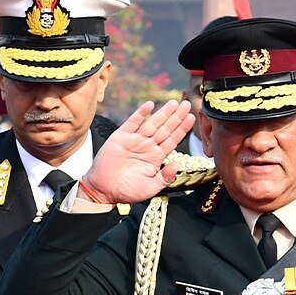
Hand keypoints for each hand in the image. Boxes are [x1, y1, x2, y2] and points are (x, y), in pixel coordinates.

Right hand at [81, 100, 195, 204]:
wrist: (104, 190)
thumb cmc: (127, 191)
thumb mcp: (151, 188)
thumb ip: (165, 178)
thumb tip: (177, 165)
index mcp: (156, 157)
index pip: (172, 140)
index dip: (182, 129)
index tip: (192, 118)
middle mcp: (147, 146)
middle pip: (165, 128)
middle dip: (176, 117)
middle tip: (187, 104)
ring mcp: (135, 140)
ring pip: (152, 123)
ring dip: (163, 113)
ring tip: (174, 103)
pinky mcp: (121, 137)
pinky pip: (133, 122)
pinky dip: (141, 113)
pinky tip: (150, 105)